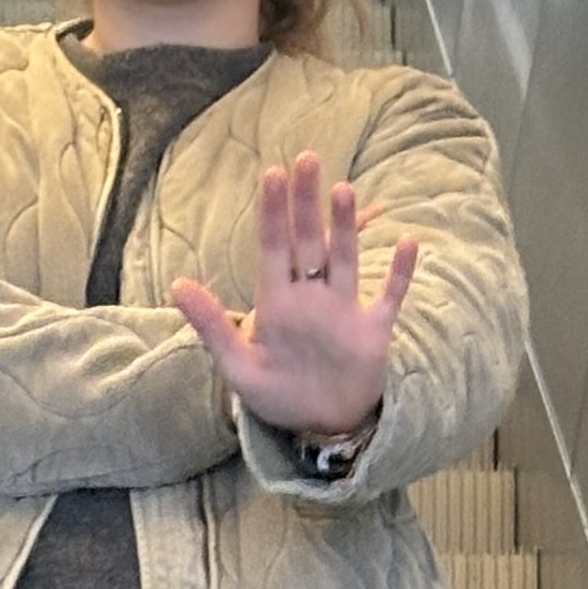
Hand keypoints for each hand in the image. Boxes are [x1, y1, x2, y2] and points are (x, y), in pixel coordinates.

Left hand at [169, 154, 420, 453]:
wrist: (320, 427)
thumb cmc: (278, 397)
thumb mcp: (238, 367)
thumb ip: (212, 325)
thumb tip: (177, 284)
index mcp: (277, 304)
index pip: (273, 249)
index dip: (273, 213)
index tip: (272, 175)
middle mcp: (311, 298)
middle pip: (308, 242)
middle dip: (306, 203)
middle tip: (306, 160)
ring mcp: (344, 311)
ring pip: (345, 258)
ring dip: (345, 227)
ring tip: (343, 189)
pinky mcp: (373, 331)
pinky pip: (389, 296)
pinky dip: (400, 273)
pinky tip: (409, 242)